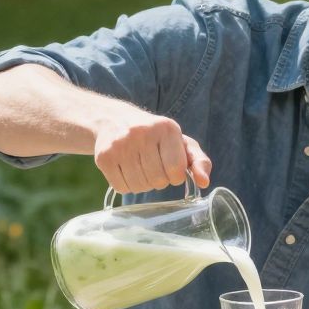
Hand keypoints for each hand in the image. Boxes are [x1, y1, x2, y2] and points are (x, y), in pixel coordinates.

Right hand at [93, 112, 210, 194]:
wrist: (113, 120)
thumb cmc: (155, 137)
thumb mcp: (180, 143)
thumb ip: (198, 161)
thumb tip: (204, 182)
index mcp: (166, 128)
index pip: (177, 170)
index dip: (175, 176)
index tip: (170, 168)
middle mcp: (142, 133)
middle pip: (158, 181)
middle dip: (158, 180)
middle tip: (152, 167)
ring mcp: (120, 144)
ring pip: (139, 187)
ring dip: (142, 184)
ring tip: (139, 168)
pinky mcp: (104, 156)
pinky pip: (121, 187)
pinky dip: (126, 185)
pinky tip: (125, 170)